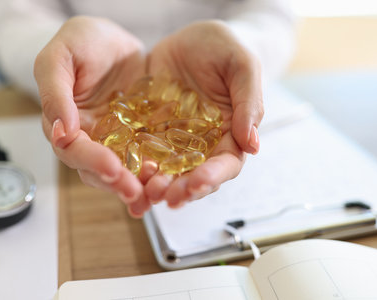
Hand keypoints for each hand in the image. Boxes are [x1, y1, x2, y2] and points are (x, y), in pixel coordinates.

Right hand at [34, 16, 146, 211]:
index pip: (73, 150)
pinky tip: (172, 177)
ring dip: (139, 183)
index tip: (112, 168)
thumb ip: (55, 92)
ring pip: (124, 170)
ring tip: (156, 192)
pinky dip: (159, 168)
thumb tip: (61, 132)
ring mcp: (117, 140)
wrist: (114, 40)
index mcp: (65, 123)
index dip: (91, 160)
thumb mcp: (61, 56)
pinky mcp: (141, 137)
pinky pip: (149, 156)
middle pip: (98, 170)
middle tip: (137, 192)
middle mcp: (90, 138)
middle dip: (117, 182)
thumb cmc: (82, 42)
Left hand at [131, 20, 263, 213]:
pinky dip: (133, 164)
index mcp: (229, 134)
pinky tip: (122, 171)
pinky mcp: (149, 130)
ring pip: (166, 170)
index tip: (197, 184)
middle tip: (165, 196)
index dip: (213, 177)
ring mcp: (173, 140)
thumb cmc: (225, 49)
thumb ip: (249, 103)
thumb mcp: (242, 66)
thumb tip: (253, 145)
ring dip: (155, 184)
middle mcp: (202, 144)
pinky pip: (141, 150)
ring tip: (143, 191)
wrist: (194, 39)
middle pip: (194, 175)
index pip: (225, 164)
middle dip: (180, 189)